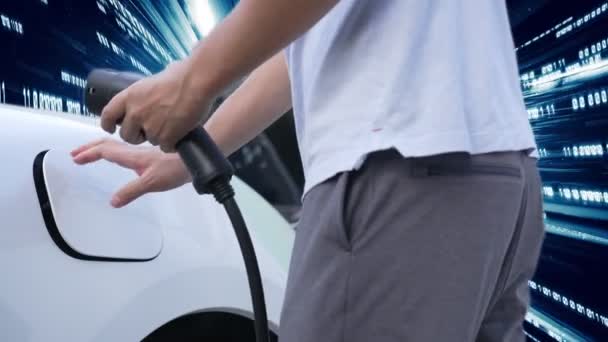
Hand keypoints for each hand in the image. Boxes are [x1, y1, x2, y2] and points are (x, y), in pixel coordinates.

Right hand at [71, 138, 190, 207]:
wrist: (196, 158)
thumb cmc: (177, 168)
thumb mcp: (153, 183)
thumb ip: (132, 191)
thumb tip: (113, 201)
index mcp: (133, 156)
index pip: (105, 151)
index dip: (89, 154)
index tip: (76, 158)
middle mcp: (136, 151)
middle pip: (107, 145)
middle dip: (89, 148)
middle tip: (76, 153)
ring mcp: (144, 151)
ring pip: (117, 145)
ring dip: (100, 147)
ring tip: (90, 152)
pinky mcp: (151, 154)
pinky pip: (127, 148)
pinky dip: (115, 149)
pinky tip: (119, 156)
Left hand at [100, 60, 212, 151]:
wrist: (196, 82)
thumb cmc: (180, 76)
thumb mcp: (151, 81)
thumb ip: (143, 94)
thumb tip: (147, 95)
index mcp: (129, 96)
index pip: (108, 115)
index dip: (108, 124)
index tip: (112, 128)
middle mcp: (136, 112)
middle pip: (127, 135)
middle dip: (136, 135)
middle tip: (149, 130)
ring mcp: (150, 127)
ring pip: (149, 141)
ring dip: (159, 137)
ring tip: (172, 125)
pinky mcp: (165, 137)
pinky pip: (166, 147)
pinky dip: (173, 143)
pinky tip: (180, 132)